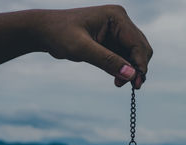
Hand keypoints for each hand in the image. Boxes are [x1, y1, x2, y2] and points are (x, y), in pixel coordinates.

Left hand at [36, 5, 152, 88]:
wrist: (44, 31)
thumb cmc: (59, 34)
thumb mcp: (82, 49)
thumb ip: (107, 61)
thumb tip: (131, 75)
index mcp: (116, 17)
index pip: (138, 44)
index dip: (140, 65)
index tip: (136, 84)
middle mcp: (120, 22)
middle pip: (141, 49)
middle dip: (137, 68)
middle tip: (129, 86)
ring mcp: (117, 31)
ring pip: (135, 55)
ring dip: (131, 70)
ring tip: (119, 83)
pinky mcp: (111, 41)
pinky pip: (125, 57)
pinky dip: (124, 69)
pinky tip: (117, 79)